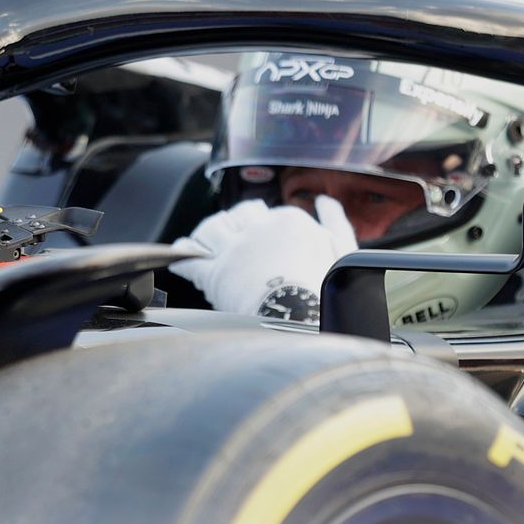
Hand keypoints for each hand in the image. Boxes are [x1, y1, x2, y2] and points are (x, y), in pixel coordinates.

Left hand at [169, 196, 357, 320]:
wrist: (303, 322)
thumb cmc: (325, 291)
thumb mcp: (342, 251)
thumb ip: (334, 222)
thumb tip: (325, 202)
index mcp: (288, 220)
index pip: (266, 212)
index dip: (260, 224)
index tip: (261, 240)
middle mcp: (257, 228)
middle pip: (236, 215)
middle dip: (234, 225)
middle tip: (235, 241)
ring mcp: (234, 249)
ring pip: (211, 229)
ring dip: (207, 235)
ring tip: (206, 244)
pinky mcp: (214, 273)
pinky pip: (189, 258)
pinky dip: (182, 256)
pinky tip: (181, 257)